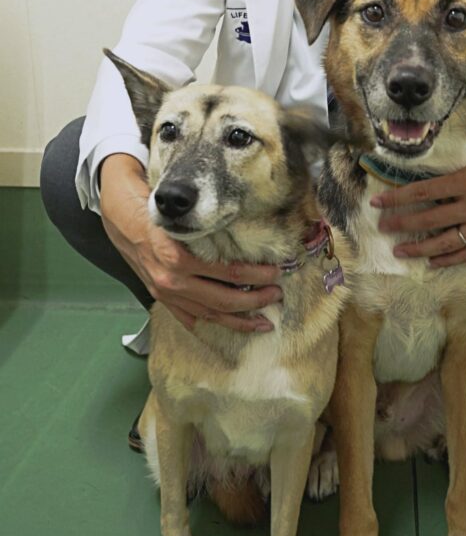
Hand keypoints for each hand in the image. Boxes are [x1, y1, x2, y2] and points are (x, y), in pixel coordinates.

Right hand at [100, 154, 282, 331]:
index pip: (229, 274)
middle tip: (276, 296)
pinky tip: (227, 325)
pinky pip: (188, 317)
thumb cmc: (154, 210)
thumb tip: (246, 236)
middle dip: (255, 301)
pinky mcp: (160, 296)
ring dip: (239, 320)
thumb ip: (209, 230)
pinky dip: (209, 322)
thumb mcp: (182, 216)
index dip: (257, 276)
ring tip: (263, 322)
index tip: (276, 273)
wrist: (119, 215)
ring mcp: (165, 293)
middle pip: (223, 300)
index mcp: (179, 259)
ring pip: (209, 315)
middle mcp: (172, 281)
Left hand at [370, 134, 465, 267]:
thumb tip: (434, 160)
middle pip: (430, 219)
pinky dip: (450, 258)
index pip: (423, 192)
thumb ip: (458, 157)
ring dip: (420, 248)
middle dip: (402, 224)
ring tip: (400, 251)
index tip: (379, 201)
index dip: (398, 197)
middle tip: (382, 227)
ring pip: (446, 242)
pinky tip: (433, 261)